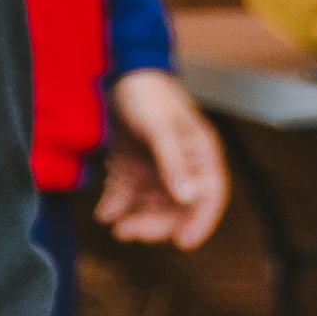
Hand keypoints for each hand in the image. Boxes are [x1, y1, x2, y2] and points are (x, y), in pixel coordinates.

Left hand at [92, 68, 229, 250]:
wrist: (118, 73)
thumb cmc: (148, 95)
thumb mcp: (161, 128)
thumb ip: (174, 163)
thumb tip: (188, 199)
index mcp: (201, 156)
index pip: (210, 196)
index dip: (201, 222)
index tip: (184, 242)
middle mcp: (183, 167)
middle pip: (179, 206)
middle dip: (158, 223)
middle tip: (133, 233)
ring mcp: (157, 168)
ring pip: (153, 204)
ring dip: (138, 218)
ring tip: (117, 228)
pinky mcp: (134, 166)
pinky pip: (129, 193)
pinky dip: (118, 205)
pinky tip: (105, 214)